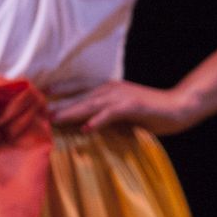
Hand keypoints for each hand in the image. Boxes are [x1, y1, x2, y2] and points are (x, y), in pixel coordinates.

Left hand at [49, 80, 199, 134]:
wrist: (179, 106)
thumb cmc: (151, 111)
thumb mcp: (123, 112)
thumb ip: (105, 115)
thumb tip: (85, 125)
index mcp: (106, 89)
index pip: (77, 89)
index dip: (58, 93)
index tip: (38, 98)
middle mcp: (110, 89)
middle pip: (79, 97)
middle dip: (58, 105)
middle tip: (38, 112)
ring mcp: (121, 97)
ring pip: (91, 104)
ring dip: (72, 111)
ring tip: (54, 119)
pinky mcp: (133, 107)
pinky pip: (112, 114)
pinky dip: (99, 120)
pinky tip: (87, 128)